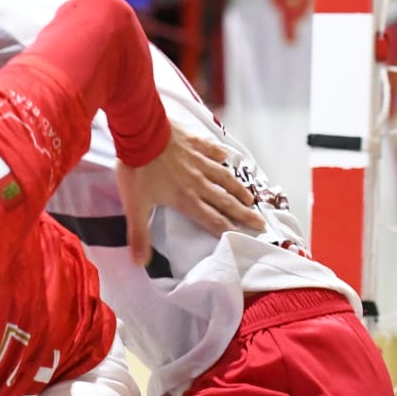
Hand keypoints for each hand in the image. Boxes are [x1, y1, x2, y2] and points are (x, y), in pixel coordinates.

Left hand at [114, 126, 264, 265]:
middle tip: (261, 222)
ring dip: (238, 188)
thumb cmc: (138, 170)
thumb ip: (140, 234)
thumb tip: (139, 263)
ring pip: (224, 177)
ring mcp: (198, 160)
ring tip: (250, 197)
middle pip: (225, 201)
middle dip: (243, 213)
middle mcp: (197, 182)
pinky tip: (227, 157)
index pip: (212, 219)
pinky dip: (221, 154)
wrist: (141, 132)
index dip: (229, 229)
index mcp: (185, 199)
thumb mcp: (135, 205)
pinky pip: (212, 149)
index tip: (247, 236)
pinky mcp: (195, 142)